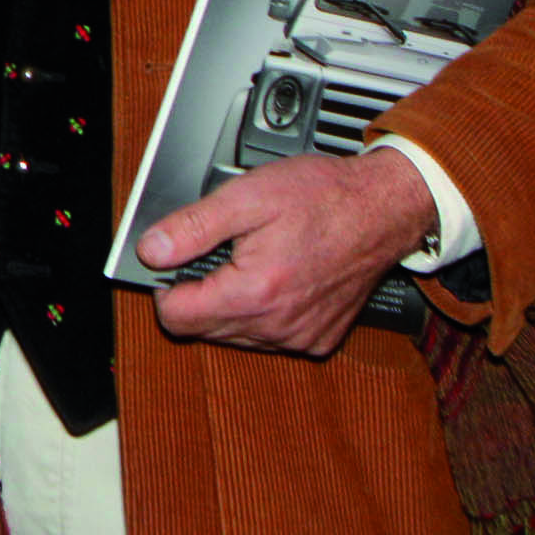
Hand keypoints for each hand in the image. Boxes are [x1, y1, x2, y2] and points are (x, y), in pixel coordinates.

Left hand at [139, 149, 439, 357]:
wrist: (384, 208)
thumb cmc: (324, 197)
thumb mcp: (246, 196)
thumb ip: (191, 227)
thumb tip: (151, 250)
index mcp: (254, 292)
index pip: (176, 318)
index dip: (165, 286)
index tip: (174, 263)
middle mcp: (278, 325)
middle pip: (203, 329)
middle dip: (200, 292)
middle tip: (222, 252)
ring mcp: (301, 336)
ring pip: (234, 334)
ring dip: (231, 303)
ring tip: (253, 259)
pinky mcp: (319, 339)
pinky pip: (269, 336)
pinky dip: (263, 311)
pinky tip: (277, 276)